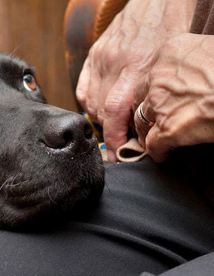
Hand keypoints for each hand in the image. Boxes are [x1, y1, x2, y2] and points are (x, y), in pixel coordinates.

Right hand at [76, 0, 195, 160]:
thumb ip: (153, 95)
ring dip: (99, 120)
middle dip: (109, 133)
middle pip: (102, 110)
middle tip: (116, 146)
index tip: (117, 153)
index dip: (114, 137)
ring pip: (90, 102)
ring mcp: (101, 59)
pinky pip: (82, 89)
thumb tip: (146, 127)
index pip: (116, 111)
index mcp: (138, 67)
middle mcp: (115, 64)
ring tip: (112, 125)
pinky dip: (88, 105)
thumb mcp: (169, 67)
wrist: (155, 3)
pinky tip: (98, 108)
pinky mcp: (93, 55)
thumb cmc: (169, 34)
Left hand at [134, 33, 213, 161]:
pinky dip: (156, 151)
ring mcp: (160, 102)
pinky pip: (152, 143)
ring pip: (141, 120)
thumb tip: (192, 73)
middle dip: (145, 108)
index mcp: (170, 52)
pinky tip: (162, 155)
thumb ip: (192, 60)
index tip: (157, 97)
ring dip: (146, 130)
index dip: (153, 88)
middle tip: (151, 118)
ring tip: (153, 137)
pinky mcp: (168, 127)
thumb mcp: (211, 49)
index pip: (151, 72)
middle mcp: (158, 76)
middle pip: (140, 96)